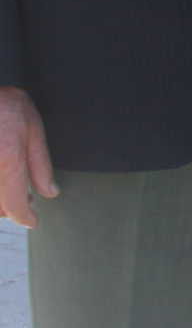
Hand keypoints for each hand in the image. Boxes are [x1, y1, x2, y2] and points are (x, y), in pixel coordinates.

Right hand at [0, 86, 56, 227]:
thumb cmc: (7, 105)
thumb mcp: (33, 129)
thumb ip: (40, 164)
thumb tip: (50, 193)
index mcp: (7, 160)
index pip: (13, 203)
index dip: (24, 217)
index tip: (32, 221)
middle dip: (10, 210)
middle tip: (26, 203)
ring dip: (0, 200)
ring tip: (13, 193)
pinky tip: (4, 179)